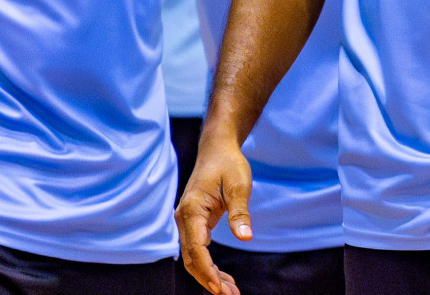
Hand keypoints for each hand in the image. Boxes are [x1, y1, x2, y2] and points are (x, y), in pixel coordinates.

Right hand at [175, 143, 251, 294]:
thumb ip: (240, 213)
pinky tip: (223, 277)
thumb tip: (245, 238)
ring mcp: (187, 221)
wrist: (217, 149)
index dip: (207, 271)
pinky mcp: (194, 222)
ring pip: (194, 257)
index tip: (220, 289)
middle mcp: (184, 218)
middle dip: (209, 280)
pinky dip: (209, 265)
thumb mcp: (238, 186)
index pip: (196, 249)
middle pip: (192, 258)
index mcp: (192, 210)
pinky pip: (198, 249)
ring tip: (230, 291)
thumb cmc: (228, 165)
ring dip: (209, 275)